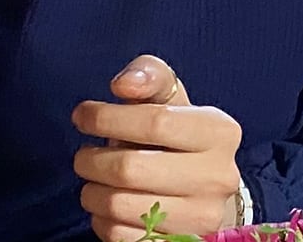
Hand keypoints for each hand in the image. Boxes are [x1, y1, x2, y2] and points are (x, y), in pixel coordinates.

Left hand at [72, 54, 244, 241]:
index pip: (155, 122)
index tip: (82, 115)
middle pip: (131, 168)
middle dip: (92, 160)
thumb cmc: (179, 137)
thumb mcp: (171, 99)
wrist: (207, 192)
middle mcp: (218, 177)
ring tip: (94, 180)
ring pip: (120, 206)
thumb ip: (149, 76)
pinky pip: (120, 236)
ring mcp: (202, 218)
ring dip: (92, 192)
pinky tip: (108, 206)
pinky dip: (102, 220)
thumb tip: (123, 84)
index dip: (108, 117)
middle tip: (83, 156)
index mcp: (220, 132)